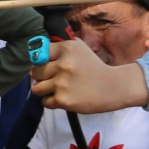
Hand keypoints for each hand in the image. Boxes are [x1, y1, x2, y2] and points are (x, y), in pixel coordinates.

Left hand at [33, 37, 148, 113]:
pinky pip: (45, 102)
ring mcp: (62, 83)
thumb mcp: (80, 49)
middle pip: (35, 71)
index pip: (38, 53)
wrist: (113, 87)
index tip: (49, 65)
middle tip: (53, 79)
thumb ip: (61, 47)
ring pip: (37, 88)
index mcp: (66, 48)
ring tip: (57, 89)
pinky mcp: (63, 100)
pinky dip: (51, 102)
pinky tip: (64, 98)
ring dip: (44, 90)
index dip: (42, 60)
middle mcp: (63, 64)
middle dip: (41, 76)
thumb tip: (38, 50)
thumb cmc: (94, 68)